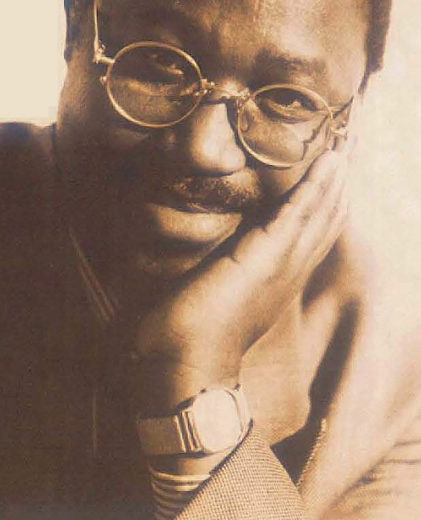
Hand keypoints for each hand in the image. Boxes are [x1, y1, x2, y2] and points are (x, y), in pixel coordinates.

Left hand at [134, 146, 350, 413]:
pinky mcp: (267, 256)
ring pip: (315, 216)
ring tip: (338, 156)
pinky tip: (326, 166)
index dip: (314, 214)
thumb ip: (203, 276)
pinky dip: (314, 187)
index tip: (321, 189)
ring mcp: (279, 265)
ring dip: (328, 184)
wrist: (184, 363)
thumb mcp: (200, 299)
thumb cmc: (185, 338)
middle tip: (339, 161)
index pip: (301, 242)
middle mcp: (282, 274)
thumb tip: (180, 264)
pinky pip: (298, 213)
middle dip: (329, 194)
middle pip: (317, 227)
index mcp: (268, 283)